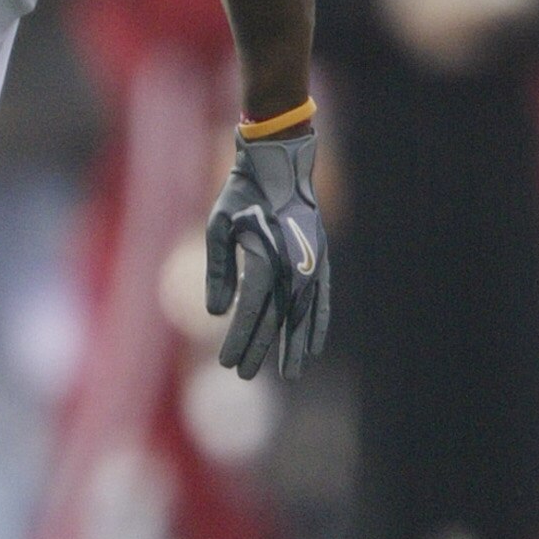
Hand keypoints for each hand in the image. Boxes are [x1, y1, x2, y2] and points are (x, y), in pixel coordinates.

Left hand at [205, 122, 329, 380]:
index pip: (252, 309)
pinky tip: (313, 346)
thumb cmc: (242, 195)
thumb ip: (218, 271)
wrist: (281, 164)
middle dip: (260, 349)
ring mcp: (311, 263)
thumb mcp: (217, 226)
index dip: (239, 338)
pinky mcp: (320, 260)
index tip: (226, 363)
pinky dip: (318, 324)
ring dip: (294, 345)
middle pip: (277, 318)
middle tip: (244, 374)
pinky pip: (322, 300)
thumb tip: (216, 314)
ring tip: (289, 373)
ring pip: (304, 314)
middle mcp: (293, 264)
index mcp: (266, 255)